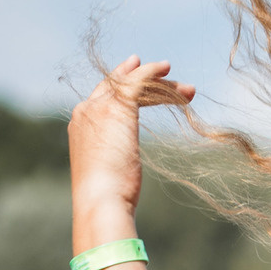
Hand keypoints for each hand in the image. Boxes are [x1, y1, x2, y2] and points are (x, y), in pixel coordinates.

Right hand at [68, 56, 195, 219]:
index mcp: (80, 127)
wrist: (101, 200)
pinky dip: (154, 73)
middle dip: (141, 76)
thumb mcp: (108, 173)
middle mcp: (86, 111)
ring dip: (162, 85)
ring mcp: (99, 107)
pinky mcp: (117, 107)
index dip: (119, 84)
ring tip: (189, 90)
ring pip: (132, 83)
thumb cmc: (108, 197)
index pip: (101, 97)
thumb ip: (113, 159)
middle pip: (117, 86)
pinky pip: (138, 81)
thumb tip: (123, 167)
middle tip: (164, 69)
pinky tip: (171, 72)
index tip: (134, 73)